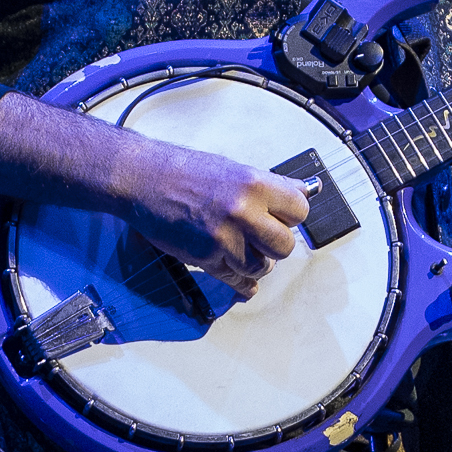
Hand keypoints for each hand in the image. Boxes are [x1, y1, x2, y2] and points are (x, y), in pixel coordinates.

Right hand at [107, 133, 313, 296]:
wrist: (145, 180)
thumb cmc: (186, 171)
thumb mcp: (236, 169)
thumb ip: (272, 185)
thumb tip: (306, 190)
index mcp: (255, 185)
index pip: (300, 211)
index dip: (291, 216)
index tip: (283, 217)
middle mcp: (243, 212)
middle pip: (285, 245)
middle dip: (276, 244)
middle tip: (264, 236)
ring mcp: (224, 238)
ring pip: (263, 267)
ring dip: (257, 263)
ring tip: (246, 250)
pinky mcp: (206, 258)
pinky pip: (237, 280)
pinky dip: (242, 281)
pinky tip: (244, 278)